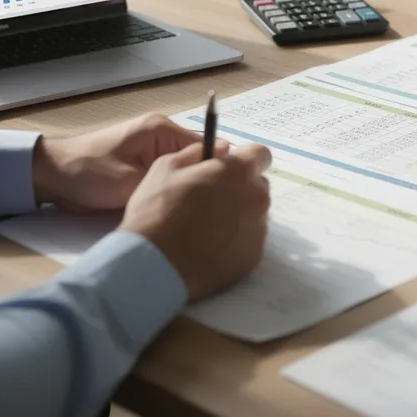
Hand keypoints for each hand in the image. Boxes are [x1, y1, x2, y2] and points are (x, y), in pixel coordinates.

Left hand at [31, 112, 228, 212]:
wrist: (51, 176)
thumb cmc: (88, 173)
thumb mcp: (132, 181)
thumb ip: (170, 178)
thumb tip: (207, 178)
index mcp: (161, 129)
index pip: (207, 146)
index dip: (219, 171)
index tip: (231, 193)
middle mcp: (161, 135)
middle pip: (198, 160)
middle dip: (205, 181)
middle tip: (215, 208)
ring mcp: (153, 150)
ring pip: (185, 171)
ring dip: (188, 188)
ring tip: (200, 211)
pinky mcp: (144, 166)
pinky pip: (170, 177)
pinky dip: (174, 191)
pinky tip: (180, 209)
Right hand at [119, 142, 272, 299]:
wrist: (156, 266)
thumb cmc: (157, 211)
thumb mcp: (166, 167)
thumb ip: (196, 153)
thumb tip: (216, 150)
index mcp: (238, 171)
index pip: (260, 154)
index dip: (243, 159)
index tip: (226, 168)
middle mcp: (257, 198)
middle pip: (257, 185)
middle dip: (239, 187)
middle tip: (209, 198)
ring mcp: (258, 230)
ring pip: (254, 214)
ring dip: (237, 215)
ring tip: (205, 228)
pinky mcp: (253, 257)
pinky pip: (249, 241)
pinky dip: (235, 240)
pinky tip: (208, 247)